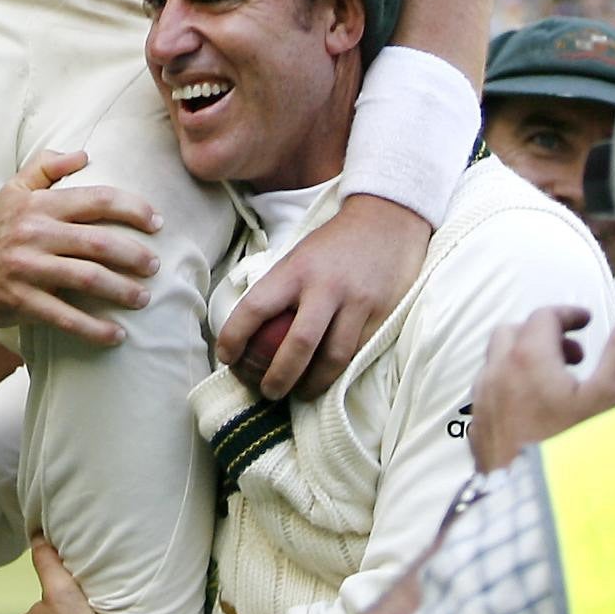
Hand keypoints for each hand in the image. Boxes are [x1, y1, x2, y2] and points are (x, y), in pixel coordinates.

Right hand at [0, 151, 160, 369]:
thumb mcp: (11, 192)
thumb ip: (45, 167)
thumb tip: (83, 154)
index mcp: (38, 205)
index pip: (96, 199)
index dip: (132, 208)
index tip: (156, 222)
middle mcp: (33, 233)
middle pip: (98, 242)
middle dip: (135, 255)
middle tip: (156, 265)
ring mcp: (27, 268)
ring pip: (87, 278)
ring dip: (122, 290)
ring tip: (144, 298)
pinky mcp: (21, 301)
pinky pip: (66, 317)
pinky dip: (95, 329)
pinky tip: (118, 335)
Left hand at [218, 194, 429, 399]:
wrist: (388, 219)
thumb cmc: (333, 245)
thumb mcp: (298, 257)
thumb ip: (280, 289)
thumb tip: (251, 330)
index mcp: (295, 270)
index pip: (255, 307)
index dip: (234, 337)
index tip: (226, 357)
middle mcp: (325, 287)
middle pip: (297, 345)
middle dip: (278, 376)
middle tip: (267, 392)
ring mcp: (356, 302)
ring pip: (333, 358)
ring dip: (312, 384)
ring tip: (299, 394)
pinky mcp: (381, 313)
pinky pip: (358, 352)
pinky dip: (340, 372)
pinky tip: (328, 379)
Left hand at [467, 303, 614, 471]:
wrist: (536, 508)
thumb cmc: (575, 449)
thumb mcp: (610, 397)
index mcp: (526, 358)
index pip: (543, 316)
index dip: (568, 314)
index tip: (587, 321)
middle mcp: (495, 375)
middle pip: (511, 333)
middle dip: (542, 334)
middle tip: (574, 355)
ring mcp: (482, 404)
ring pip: (495, 364)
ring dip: (523, 361)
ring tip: (558, 385)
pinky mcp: (477, 432)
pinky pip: (488, 396)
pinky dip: (509, 389)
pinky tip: (533, 414)